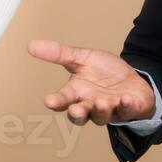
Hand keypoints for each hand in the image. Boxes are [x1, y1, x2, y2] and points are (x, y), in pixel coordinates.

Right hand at [28, 39, 155, 124]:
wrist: (131, 79)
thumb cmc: (104, 72)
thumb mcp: (81, 58)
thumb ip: (58, 54)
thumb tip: (31, 45)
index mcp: (76, 93)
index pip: (63, 99)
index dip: (56, 101)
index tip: (49, 100)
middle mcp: (90, 104)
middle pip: (80, 115)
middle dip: (77, 114)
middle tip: (75, 110)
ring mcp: (109, 110)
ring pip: (102, 116)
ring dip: (101, 110)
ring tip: (101, 102)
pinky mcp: (128, 110)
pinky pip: (127, 111)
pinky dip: (127, 106)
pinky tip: (125, 99)